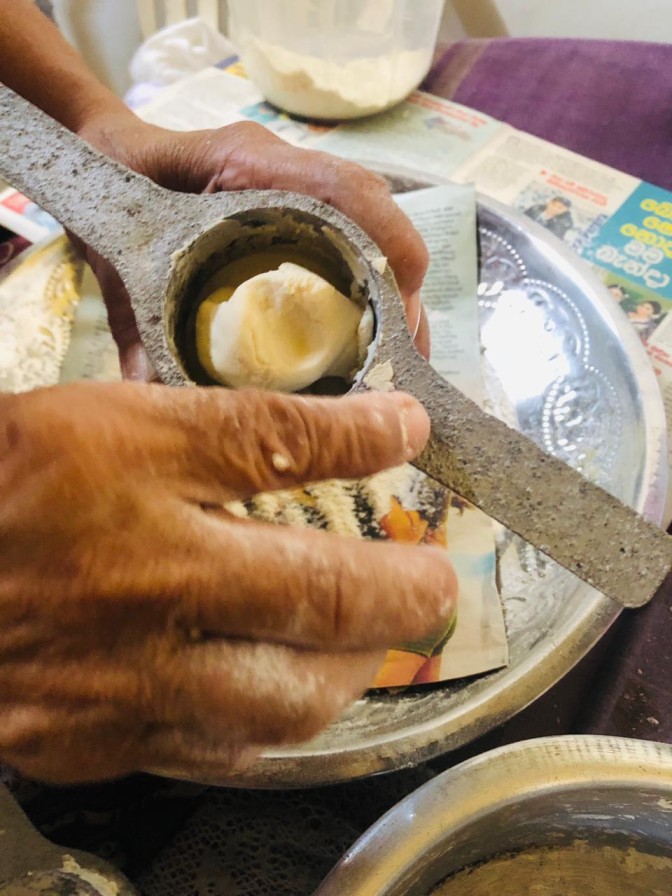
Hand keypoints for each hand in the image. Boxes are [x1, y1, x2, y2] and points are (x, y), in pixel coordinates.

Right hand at [0, 384, 455, 782]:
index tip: (410, 432)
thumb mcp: (105, 421)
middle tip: (433, 584)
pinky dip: (274, 719)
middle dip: (404, 591)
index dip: (362, 436)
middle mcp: (137, 578)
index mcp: (125, 470)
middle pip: (318, 594)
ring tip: (373, 644)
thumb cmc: (2, 489)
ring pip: (286, 698)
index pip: (275, 441)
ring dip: (354, 670)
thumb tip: (330, 419)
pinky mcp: (98, 741)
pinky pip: (221, 749)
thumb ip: (224, 425)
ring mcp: (120, 676)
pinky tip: (286, 690)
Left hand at [77, 116, 430, 378]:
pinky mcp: (297, 211)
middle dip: (403, 290)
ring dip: (393, 294)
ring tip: (396, 360)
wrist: (107, 149)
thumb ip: (135, 326)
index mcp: (248, 164)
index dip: (390, 243)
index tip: (406, 310)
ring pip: (371, 232)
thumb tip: (152, 400)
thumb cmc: (115, 183)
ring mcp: (298, 188)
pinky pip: (350, 243)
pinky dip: (368, 290)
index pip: (346, 190)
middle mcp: (286, 172)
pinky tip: (363, 339)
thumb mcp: (120, 258)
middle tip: (408, 361)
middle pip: (375, 219)